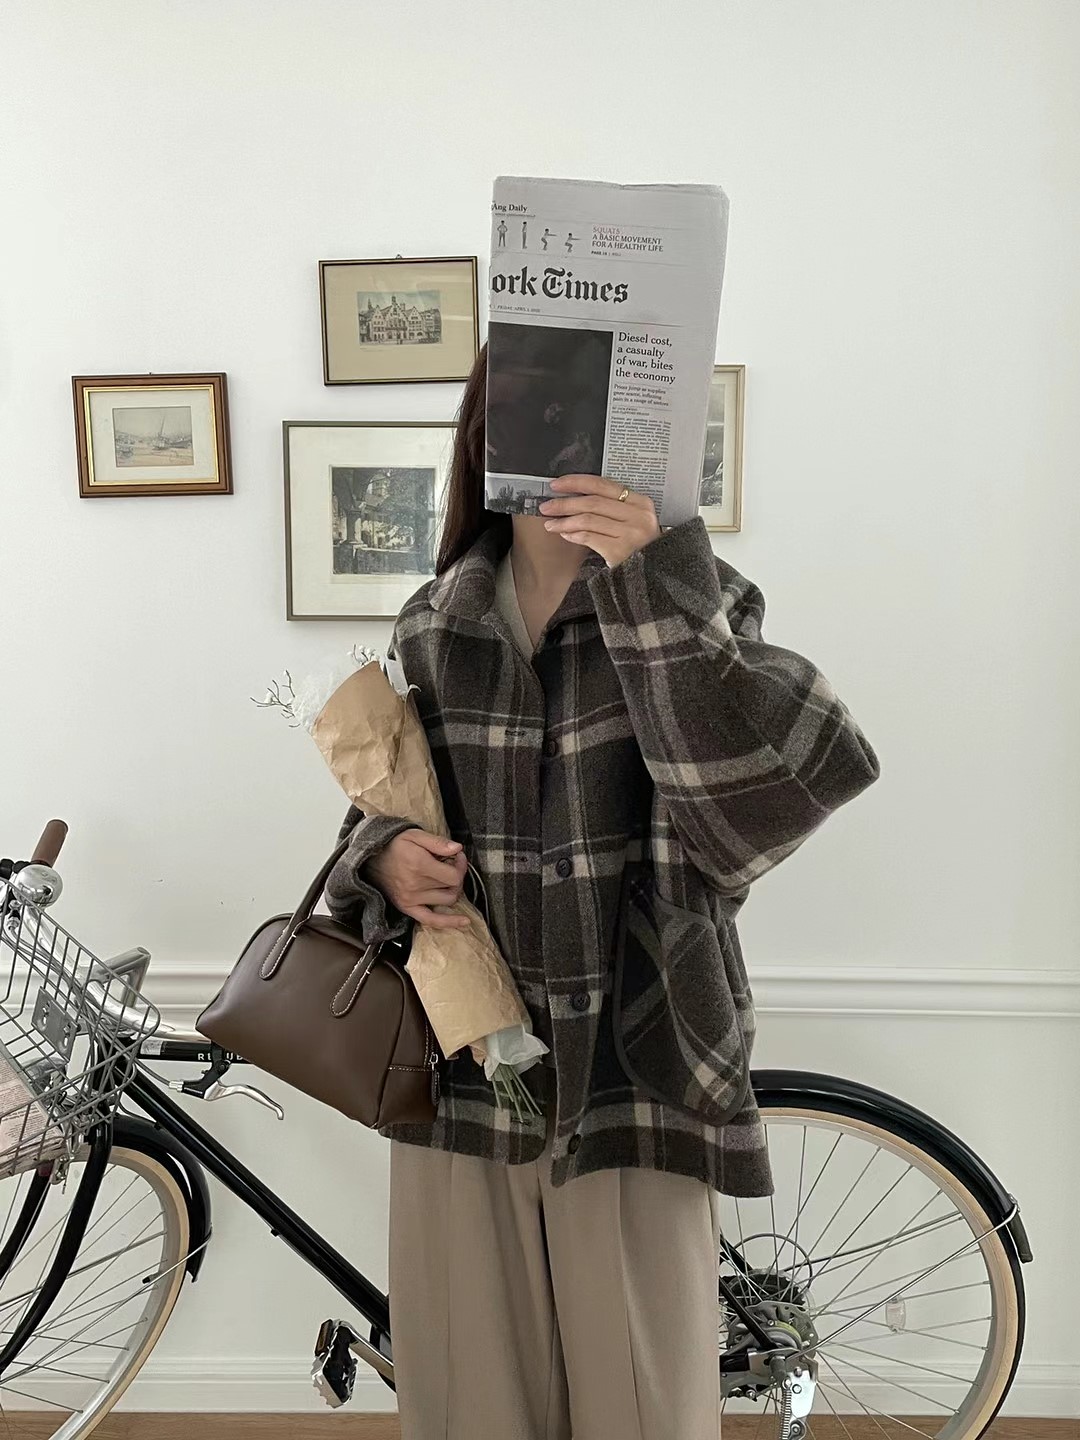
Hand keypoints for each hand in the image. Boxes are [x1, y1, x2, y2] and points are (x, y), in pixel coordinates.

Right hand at [364, 829, 469, 929]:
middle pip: (452, 887)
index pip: (454, 875)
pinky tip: (464, 922)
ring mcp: (411, 898)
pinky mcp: (406, 907)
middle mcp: (416, 885)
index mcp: (419, 865)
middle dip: (457, 876)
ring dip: (452, 891)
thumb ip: (438, 842)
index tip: (457, 857)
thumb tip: (458, 849)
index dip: (461, 865)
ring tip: (447, 880)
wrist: (370, 857)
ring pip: (447, 901)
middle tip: (452, 865)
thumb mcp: (415, 835)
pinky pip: (431, 920)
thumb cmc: (393, 845)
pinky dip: (448, 922)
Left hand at [538, 474, 660, 566]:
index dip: (576, 482)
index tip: (556, 484)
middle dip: (565, 503)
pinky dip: (574, 535)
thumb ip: (612, 508)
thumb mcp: (634, 521)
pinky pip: (589, 537)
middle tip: (546, 506)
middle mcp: (637, 515)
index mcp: (640, 502)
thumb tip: (575, 498)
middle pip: (592, 502)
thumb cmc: (641, 546)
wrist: (655, 574)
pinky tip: (565, 534)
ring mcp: (630, 533)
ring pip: (588, 519)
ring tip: (551, 524)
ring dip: (565, 521)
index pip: (602, 484)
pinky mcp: (621, 551)